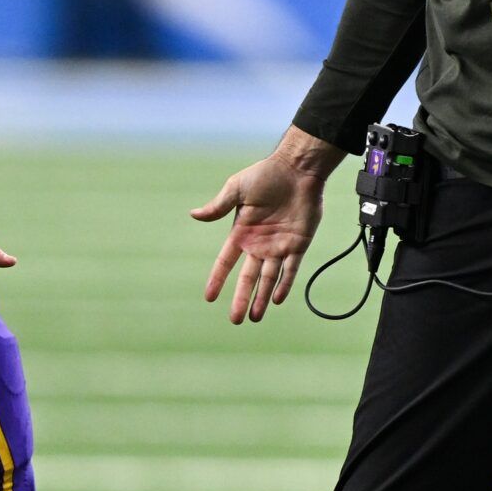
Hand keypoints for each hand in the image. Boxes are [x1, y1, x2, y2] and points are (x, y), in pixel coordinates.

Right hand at [191, 127, 343, 324]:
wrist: (297, 169)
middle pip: (247, 277)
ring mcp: (279, 246)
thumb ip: (218, 206)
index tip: (208, 297)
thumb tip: (193, 215)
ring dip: (261, 298)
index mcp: (242, 232)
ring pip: (268, 279)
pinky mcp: (298, 244)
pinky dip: (285, 284)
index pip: (226, 261)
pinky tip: (277, 300)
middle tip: (235, 320)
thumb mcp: (237, 188)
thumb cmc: (266, 175)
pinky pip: (291, 269)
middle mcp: (259, 244)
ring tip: (254, 318)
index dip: (217, 279)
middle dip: (241, 298)